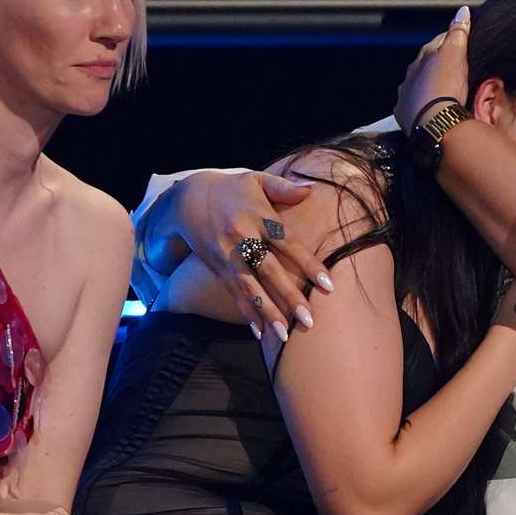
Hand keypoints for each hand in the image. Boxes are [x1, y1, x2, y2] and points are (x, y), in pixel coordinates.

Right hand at [176, 170, 333, 339]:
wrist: (188, 198)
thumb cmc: (232, 189)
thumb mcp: (256, 179)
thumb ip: (283, 187)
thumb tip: (311, 189)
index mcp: (258, 216)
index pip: (288, 243)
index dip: (307, 264)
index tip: (327, 285)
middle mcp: (243, 237)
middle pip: (269, 270)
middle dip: (289, 296)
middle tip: (309, 320)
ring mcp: (228, 255)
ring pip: (249, 287)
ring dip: (267, 312)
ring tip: (284, 335)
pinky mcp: (217, 267)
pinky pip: (233, 292)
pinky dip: (246, 312)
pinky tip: (259, 332)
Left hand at [394, 6, 472, 134]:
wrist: (433, 121)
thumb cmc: (445, 86)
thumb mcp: (455, 53)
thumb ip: (458, 32)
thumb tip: (462, 11)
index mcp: (424, 55)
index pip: (439, 40)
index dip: (452, 39)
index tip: (462, 41)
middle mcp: (412, 72)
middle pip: (427, 62)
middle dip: (438, 62)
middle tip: (455, 67)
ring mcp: (406, 91)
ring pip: (418, 82)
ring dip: (428, 82)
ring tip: (443, 88)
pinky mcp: (404, 111)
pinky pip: (412, 102)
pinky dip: (420, 101)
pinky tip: (428, 105)